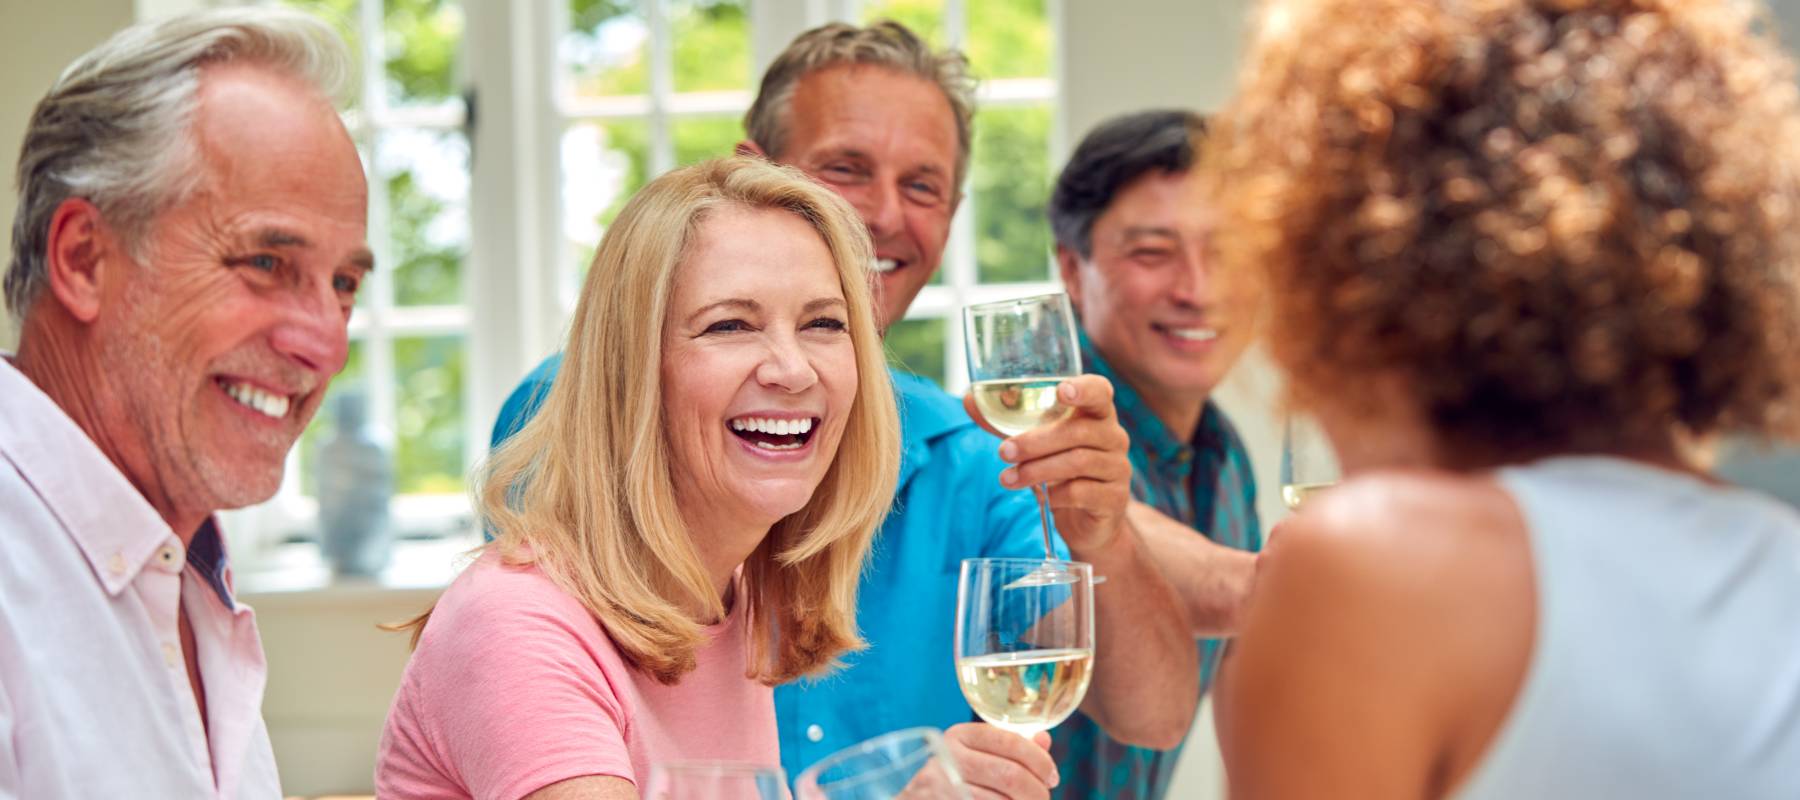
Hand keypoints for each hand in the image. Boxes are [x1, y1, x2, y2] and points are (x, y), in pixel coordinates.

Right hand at [940, 722, 1057, 798]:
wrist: (917, 798)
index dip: (1040, 761)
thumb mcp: (974, 756)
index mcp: (960, 735)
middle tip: (1044, 799)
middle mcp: (948, 756)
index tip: (1052, 777)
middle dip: (1037, 791)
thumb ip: (1009, 748)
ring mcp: (941, 785)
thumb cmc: (952, 780)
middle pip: (1010, 775)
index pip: (1011, 741)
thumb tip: (1044, 739)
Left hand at [965, 374, 1132, 551]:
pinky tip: (1042, 497)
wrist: (1089, 520)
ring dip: (1037, 470)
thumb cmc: (1060, 468)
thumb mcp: (1034, 443)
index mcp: (1096, 414)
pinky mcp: (1114, 498)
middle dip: (1036, 441)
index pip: (1100, 392)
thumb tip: (969, 399)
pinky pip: (1082, 492)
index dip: (1084, 389)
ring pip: (1078, 462)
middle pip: (1079, 431)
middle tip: (1004, 452)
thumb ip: (1006, 421)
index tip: (1061, 391)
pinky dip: (1056, 494)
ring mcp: (1117, 467)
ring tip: (1007, 478)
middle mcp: (1113, 436)